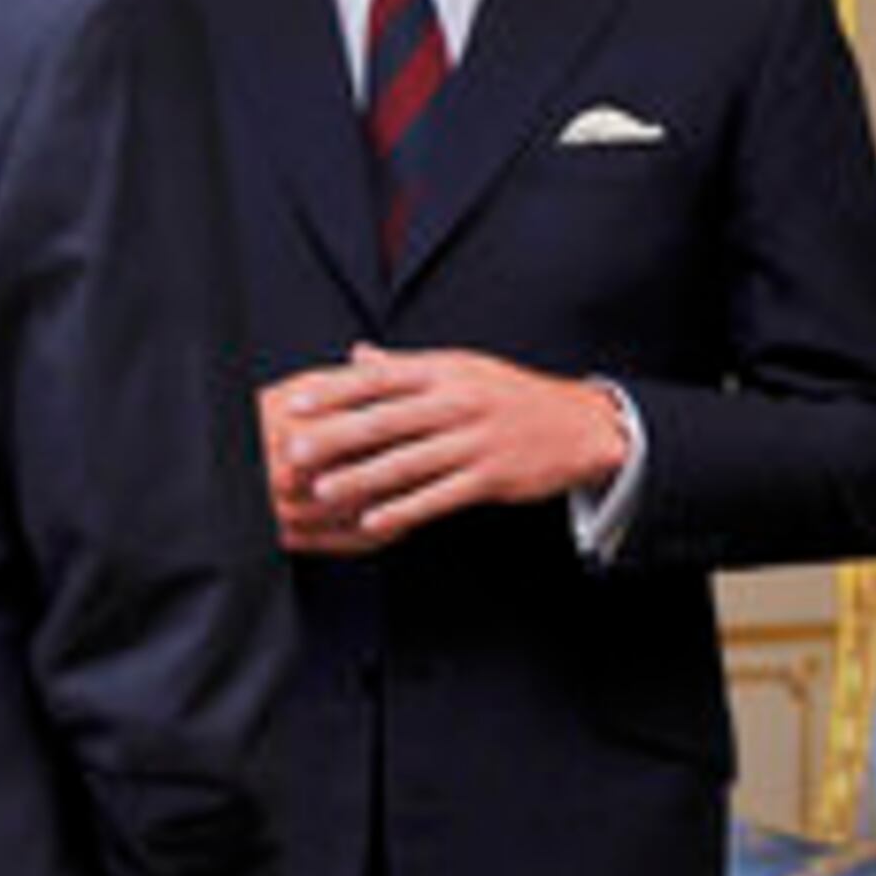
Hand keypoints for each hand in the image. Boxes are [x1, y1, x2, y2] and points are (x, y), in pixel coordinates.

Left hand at [262, 345, 632, 550]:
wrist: (580, 426)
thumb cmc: (512, 396)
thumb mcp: (464, 369)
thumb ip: (407, 366)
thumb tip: (356, 355)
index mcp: (446, 371)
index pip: (381, 378)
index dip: (335, 390)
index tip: (296, 402)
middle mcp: (459, 402)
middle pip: (387, 420)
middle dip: (337, 436)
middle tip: (295, 451)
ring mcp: (476, 441)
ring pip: (409, 462)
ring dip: (362, 478)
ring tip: (324, 491)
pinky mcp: (492, 477)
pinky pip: (440, 496)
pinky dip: (405, 509)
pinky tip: (374, 521)